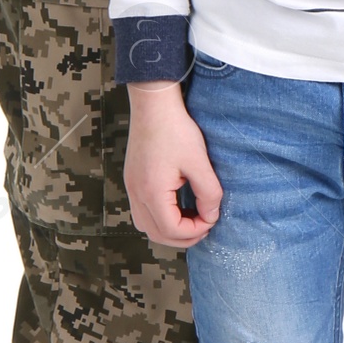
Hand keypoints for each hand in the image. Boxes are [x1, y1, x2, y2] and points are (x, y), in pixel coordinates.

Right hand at [123, 83, 222, 248]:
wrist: (153, 105)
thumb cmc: (175, 129)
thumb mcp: (199, 162)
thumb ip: (208, 193)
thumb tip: (211, 215)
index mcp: (152, 192)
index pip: (172, 230)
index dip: (195, 231)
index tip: (212, 218)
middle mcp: (136, 194)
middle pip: (156, 234)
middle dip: (182, 237)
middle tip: (204, 227)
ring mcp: (131, 187)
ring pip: (146, 226)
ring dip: (169, 230)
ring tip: (191, 220)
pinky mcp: (132, 180)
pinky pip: (142, 212)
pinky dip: (159, 218)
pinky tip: (177, 208)